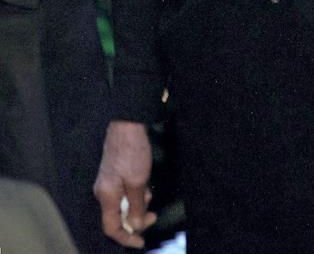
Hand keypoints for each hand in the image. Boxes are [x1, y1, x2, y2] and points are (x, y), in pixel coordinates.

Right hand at [94, 120, 156, 247]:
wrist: (127, 127)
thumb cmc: (131, 153)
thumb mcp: (138, 182)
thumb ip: (136, 206)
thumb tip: (135, 227)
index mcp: (106, 196)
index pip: (111, 227)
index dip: (126, 238)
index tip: (141, 242)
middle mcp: (104, 193)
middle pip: (117, 218)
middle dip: (136, 220)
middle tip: (153, 216)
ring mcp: (108, 184)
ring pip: (123, 205)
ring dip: (138, 206)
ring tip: (149, 197)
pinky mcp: (114, 176)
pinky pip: (124, 194)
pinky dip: (136, 195)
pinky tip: (145, 187)